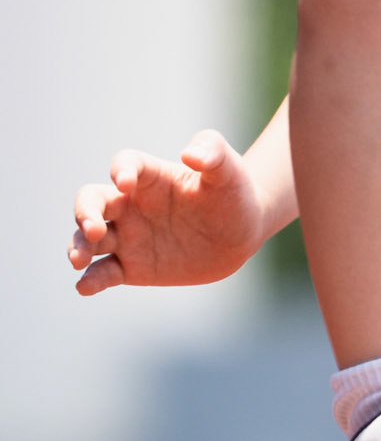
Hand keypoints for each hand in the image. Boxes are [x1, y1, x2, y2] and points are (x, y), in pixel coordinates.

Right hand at [69, 132, 268, 294]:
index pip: (124, 165)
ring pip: (88, 239)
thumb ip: (213, 153)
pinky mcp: (133, 267)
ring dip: (77, 247)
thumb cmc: (233, 194)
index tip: (126, 183)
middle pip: (91, 200)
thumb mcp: (230, 171)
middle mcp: (132, 205)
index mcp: (151, 177)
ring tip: (79, 260)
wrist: (242, 233)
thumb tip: (190, 154)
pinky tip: (85, 287)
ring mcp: (129, 237)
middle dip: (84, 212)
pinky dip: (90, 280)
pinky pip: (104, 273)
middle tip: (93, 229)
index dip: (120, 171)